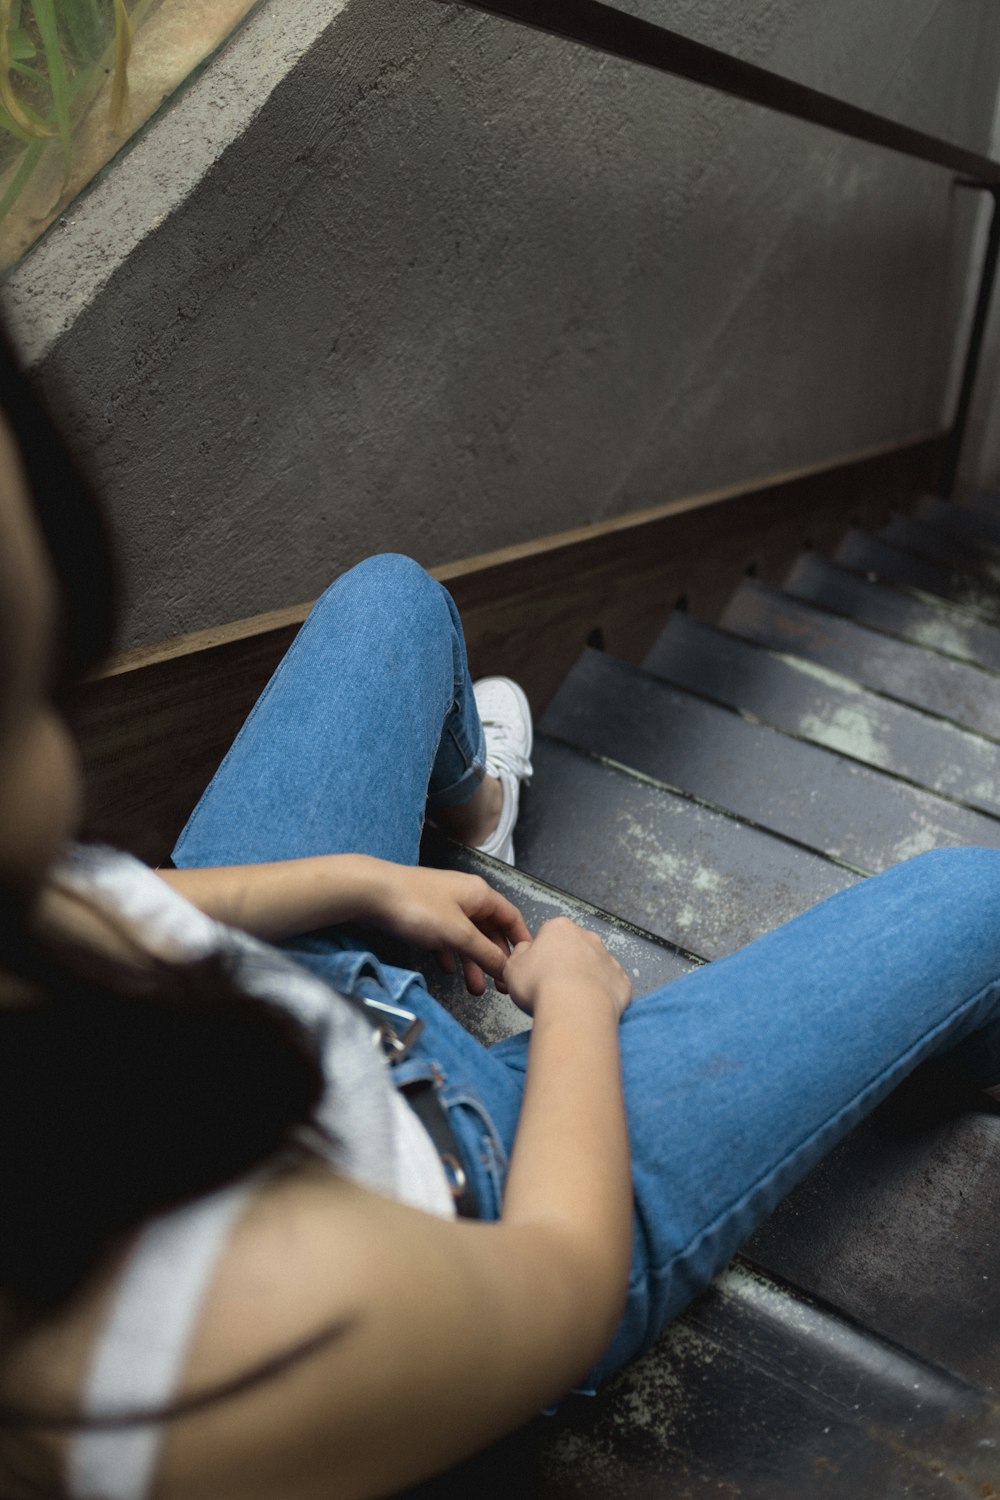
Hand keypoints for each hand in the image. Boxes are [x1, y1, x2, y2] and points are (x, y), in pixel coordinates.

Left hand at [362, 864, 531, 995]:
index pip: (511, 916)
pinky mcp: (424, 915)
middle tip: (500, 986)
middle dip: (495, 959)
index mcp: (480, 894)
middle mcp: (465, 897)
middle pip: (489, 930)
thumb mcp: (458, 934)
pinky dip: (451, 954)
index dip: (521, 941)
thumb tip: (507, 967)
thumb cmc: (417, 906)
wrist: (371, 893)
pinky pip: (445, 938)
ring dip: (472, 962)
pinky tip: (449, 970)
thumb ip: (485, 952)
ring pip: (466, 937)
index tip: (526, 964)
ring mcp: (443, 906)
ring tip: (475, 990)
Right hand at [502, 917, 631, 1018]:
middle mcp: (588, 937)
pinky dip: (603, 995)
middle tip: (553, 986)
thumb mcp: (512, 967)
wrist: (575, 1010)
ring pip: (594, 966)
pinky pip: (611, 985)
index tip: (537, 972)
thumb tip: (526, 950)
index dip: (541, 955)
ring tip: (572, 1000)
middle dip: (566, 963)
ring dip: (585, 978)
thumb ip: (519, 953)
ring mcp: (608, 958)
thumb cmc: (540, 985)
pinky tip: (590, 1007)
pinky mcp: (622, 980)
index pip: (548, 935)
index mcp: (559, 928)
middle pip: (574, 947)